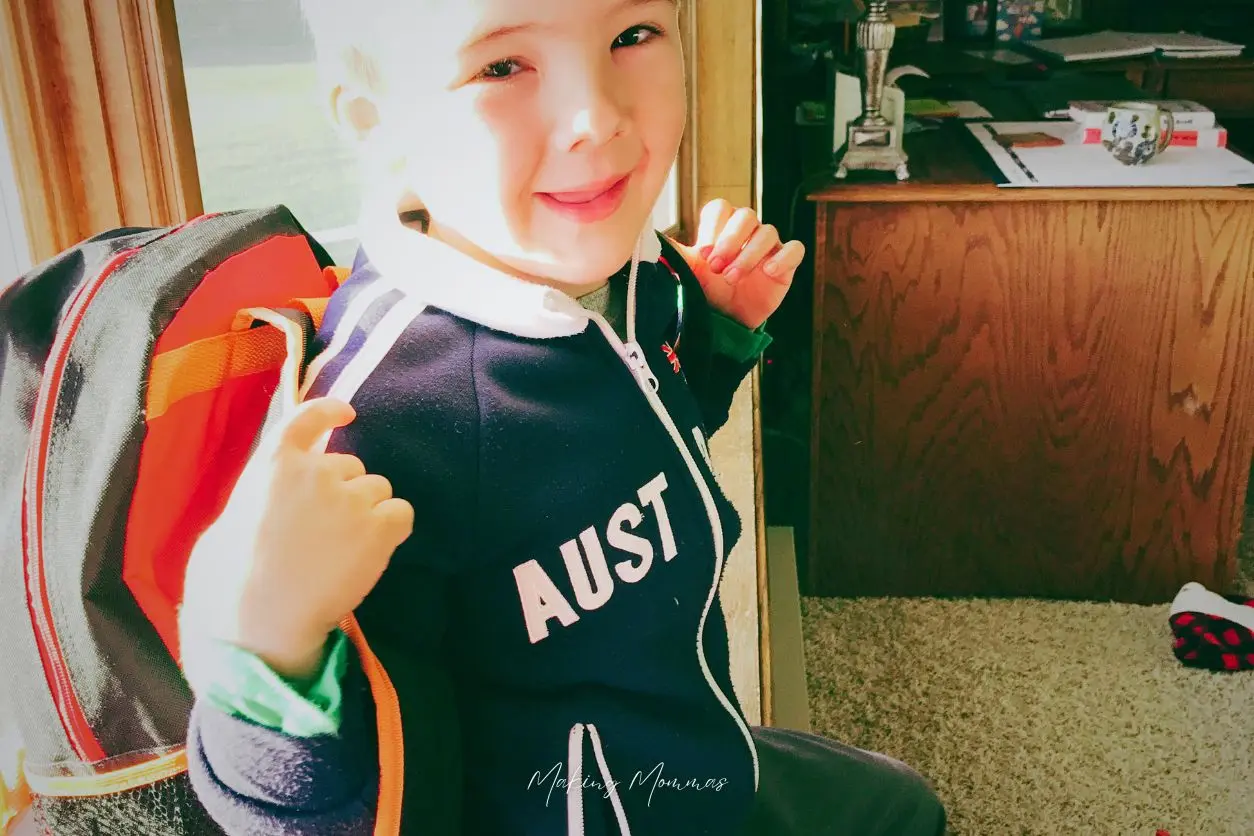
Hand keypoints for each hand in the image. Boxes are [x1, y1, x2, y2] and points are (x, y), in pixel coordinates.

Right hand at [180, 398, 413, 681]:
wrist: (260, 612)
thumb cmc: (238, 574)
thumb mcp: (241, 512)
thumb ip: (272, 487)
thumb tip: (296, 479)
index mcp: (274, 465)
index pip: (306, 418)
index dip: (329, 410)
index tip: (347, 412)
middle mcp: (315, 472)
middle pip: (352, 467)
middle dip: (344, 491)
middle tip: (322, 532)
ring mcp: (348, 497)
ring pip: (378, 490)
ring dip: (367, 511)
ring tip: (339, 548)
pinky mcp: (377, 526)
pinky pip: (401, 513)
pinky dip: (393, 528)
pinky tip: (371, 549)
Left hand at [671, 200, 804, 330]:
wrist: (727, 319)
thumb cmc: (708, 290)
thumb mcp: (687, 271)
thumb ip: (672, 252)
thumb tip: (645, 236)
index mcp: (722, 227)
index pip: (721, 208)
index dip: (713, 226)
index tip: (702, 253)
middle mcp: (747, 232)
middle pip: (746, 216)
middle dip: (729, 240)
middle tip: (715, 267)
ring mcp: (768, 246)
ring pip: (768, 232)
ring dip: (749, 254)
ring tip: (732, 278)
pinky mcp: (786, 263)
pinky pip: (795, 249)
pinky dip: (783, 257)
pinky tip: (768, 271)